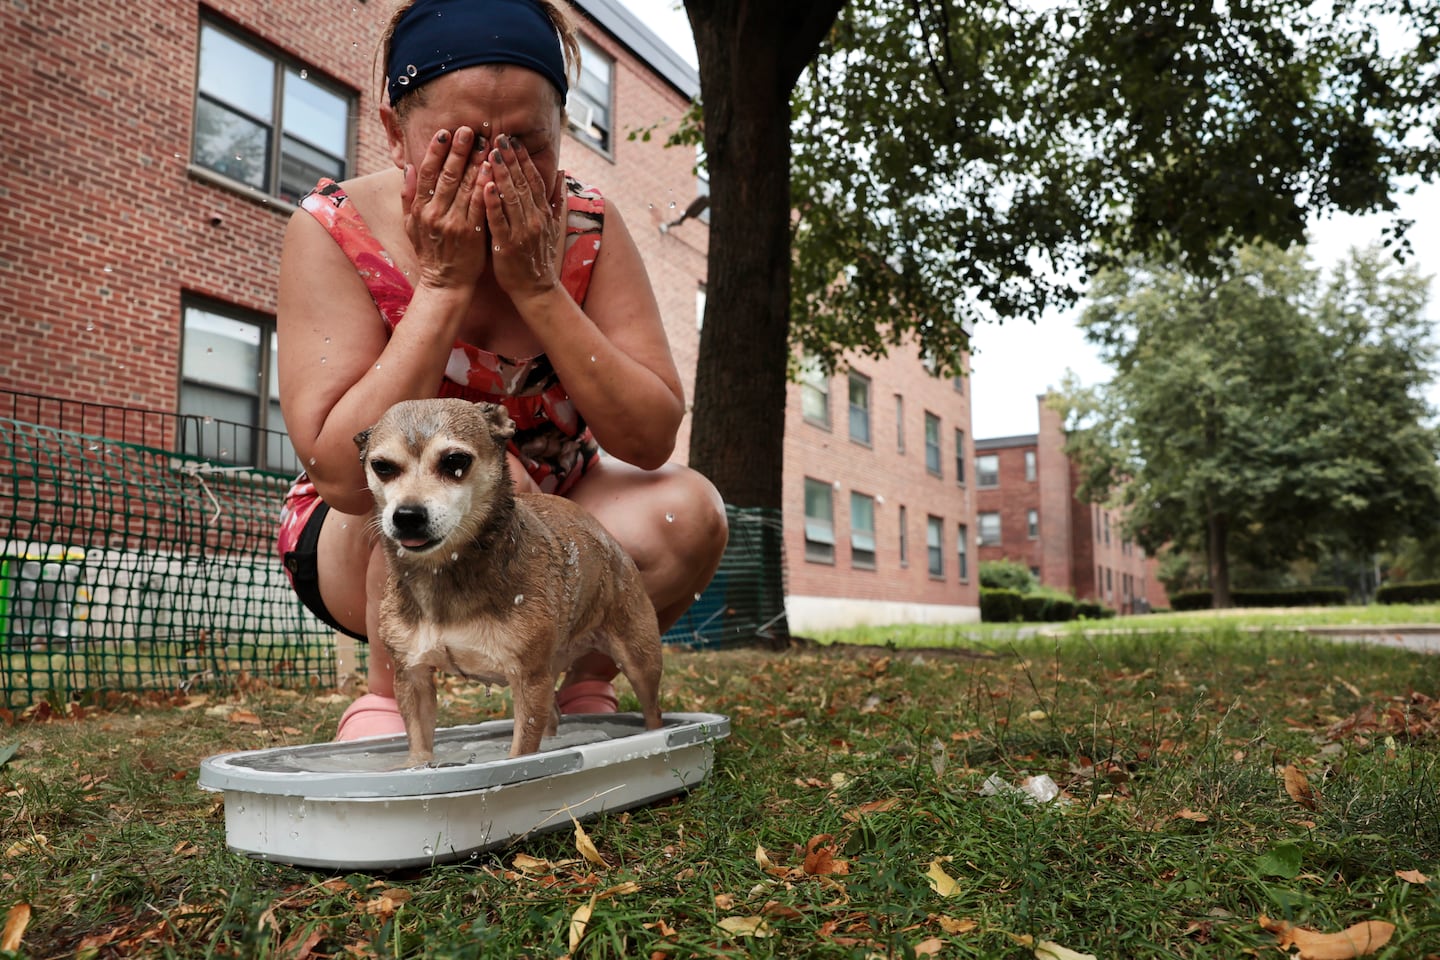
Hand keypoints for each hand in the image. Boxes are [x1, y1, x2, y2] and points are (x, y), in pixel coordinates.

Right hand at [402, 126, 488, 289]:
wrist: (445, 283)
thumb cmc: (430, 252)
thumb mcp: (410, 225)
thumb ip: (408, 197)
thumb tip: (409, 168)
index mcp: (420, 209)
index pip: (427, 173)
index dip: (435, 151)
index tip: (444, 132)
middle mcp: (434, 214)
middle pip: (446, 175)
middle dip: (458, 150)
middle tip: (468, 130)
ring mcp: (453, 223)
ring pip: (464, 187)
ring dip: (474, 162)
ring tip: (485, 143)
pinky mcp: (471, 233)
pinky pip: (478, 205)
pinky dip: (484, 186)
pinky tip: (491, 170)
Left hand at [482, 134, 563, 302]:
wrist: (536, 290)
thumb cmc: (539, 257)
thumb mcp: (554, 227)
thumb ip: (557, 200)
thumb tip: (563, 174)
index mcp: (543, 213)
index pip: (533, 179)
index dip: (524, 159)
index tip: (514, 140)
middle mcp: (535, 219)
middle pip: (522, 183)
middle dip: (511, 159)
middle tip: (499, 136)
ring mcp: (522, 232)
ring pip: (511, 197)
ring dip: (502, 174)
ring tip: (492, 153)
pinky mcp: (507, 245)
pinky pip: (499, 220)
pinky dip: (493, 202)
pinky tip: (486, 185)